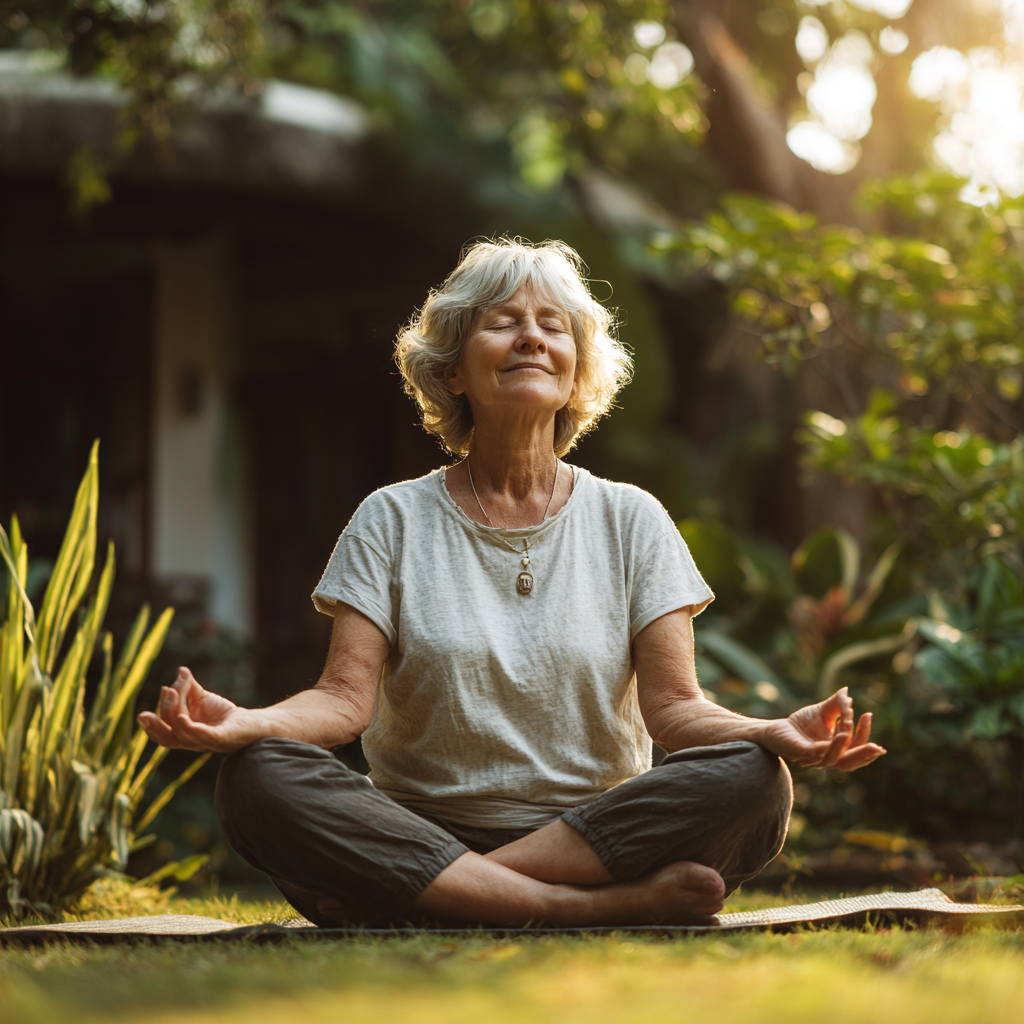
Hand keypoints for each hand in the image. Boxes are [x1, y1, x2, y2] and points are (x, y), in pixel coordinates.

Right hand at [137, 667, 265, 752]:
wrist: (255, 723)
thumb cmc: (226, 715)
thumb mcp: (203, 699)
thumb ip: (188, 687)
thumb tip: (180, 670)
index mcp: (185, 734)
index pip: (164, 735)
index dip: (152, 727)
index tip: (141, 713)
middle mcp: (194, 742)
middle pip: (170, 735)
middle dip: (161, 716)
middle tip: (162, 693)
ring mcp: (208, 742)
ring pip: (183, 734)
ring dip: (174, 712)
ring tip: (172, 690)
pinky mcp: (223, 739)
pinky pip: (203, 737)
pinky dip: (190, 729)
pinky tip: (183, 718)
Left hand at [756, 687, 885, 769]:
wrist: (774, 729)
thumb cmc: (800, 724)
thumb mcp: (822, 712)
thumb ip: (836, 704)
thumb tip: (847, 691)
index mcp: (835, 750)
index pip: (855, 747)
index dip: (864, 733)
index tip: (868, 714)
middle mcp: (826, 758)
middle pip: (849, 763)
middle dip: (864, 754)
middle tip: (879, 747)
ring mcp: (813, 758)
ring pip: (834, 760)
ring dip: (845, 746)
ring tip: (850, 729)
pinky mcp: (800, 754)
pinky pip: (817, 754)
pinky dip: (829, 747)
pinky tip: (837, 735)